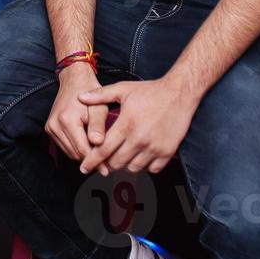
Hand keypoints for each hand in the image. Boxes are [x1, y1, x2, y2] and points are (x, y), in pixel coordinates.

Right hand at [44, 63, 107, 161]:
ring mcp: (50, 127)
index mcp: (67, 120)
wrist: (74, 79)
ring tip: (98, 153)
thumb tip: (98, 144)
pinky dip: (76, 148)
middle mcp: (55, 125)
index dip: (96, 160)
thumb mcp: (99, 107)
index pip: (82, 150)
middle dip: (90, 159)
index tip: (107, 169)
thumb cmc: (90, 92)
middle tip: (105, 163)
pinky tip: (87, 144)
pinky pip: (65, 146)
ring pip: (69, 152)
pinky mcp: (50, 128)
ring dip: (83, 155)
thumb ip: (98, 125)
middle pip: (75, 153)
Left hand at [77, 75, 199, 176]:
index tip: (84, 167)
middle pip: (116, 163)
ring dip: (124, 166)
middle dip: (107, 164)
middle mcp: (140, 139)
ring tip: (121, 158)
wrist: (179, 93)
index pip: (103, 150)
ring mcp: (154, 147)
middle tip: (104, 161)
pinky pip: (152, 169)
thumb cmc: (150, 91)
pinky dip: (144, 167)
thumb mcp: (123, 89)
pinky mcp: (167, 152)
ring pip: (133, 168)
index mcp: (126, 124)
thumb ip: (100, 95)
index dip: (91, 161)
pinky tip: (139, 158)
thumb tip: (80, 97)